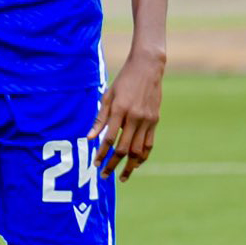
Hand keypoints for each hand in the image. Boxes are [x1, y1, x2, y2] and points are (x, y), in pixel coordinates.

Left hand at [88, 52, 161, 179]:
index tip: (95, 163)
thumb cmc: (124, 80)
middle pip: (123, 148)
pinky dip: (143, 156)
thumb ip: (100, 118)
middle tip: (105, 175)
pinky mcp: (155, 121)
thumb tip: (91, 138)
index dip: (101, 154)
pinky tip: (136, 164)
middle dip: (113, 164)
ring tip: (122, 176)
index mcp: (120, 110)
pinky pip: (149, 144)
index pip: (109, 139)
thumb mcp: (108, 95)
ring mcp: (147, 120)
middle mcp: (134, 117)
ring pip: (139, 150)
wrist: (148, 68)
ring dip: (130, 166)